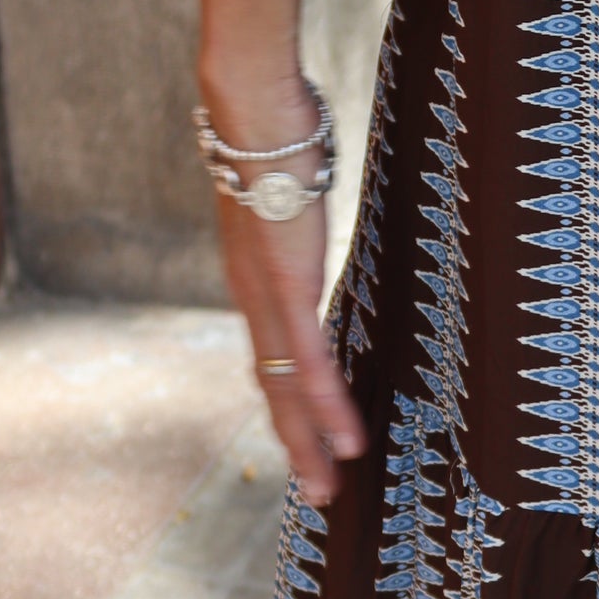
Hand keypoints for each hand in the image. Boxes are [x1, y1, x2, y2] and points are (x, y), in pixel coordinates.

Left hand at [201, 68, 366, 507]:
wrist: (251, 105)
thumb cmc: (275, 129)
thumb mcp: (291, 181)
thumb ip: (301, 201)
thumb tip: (312, 186)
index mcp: (254, 276)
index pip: (271, 355)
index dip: (288, 401)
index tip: (305, 438)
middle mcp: (252, 296)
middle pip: (271, 388)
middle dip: (294, 443)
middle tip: (315, 493)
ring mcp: (268, 297)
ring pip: (286, 389)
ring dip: (307, 443)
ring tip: (326, 488)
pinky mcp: (288, 288)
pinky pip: (310, 362)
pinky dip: (327, 406)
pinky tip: (347, 441)